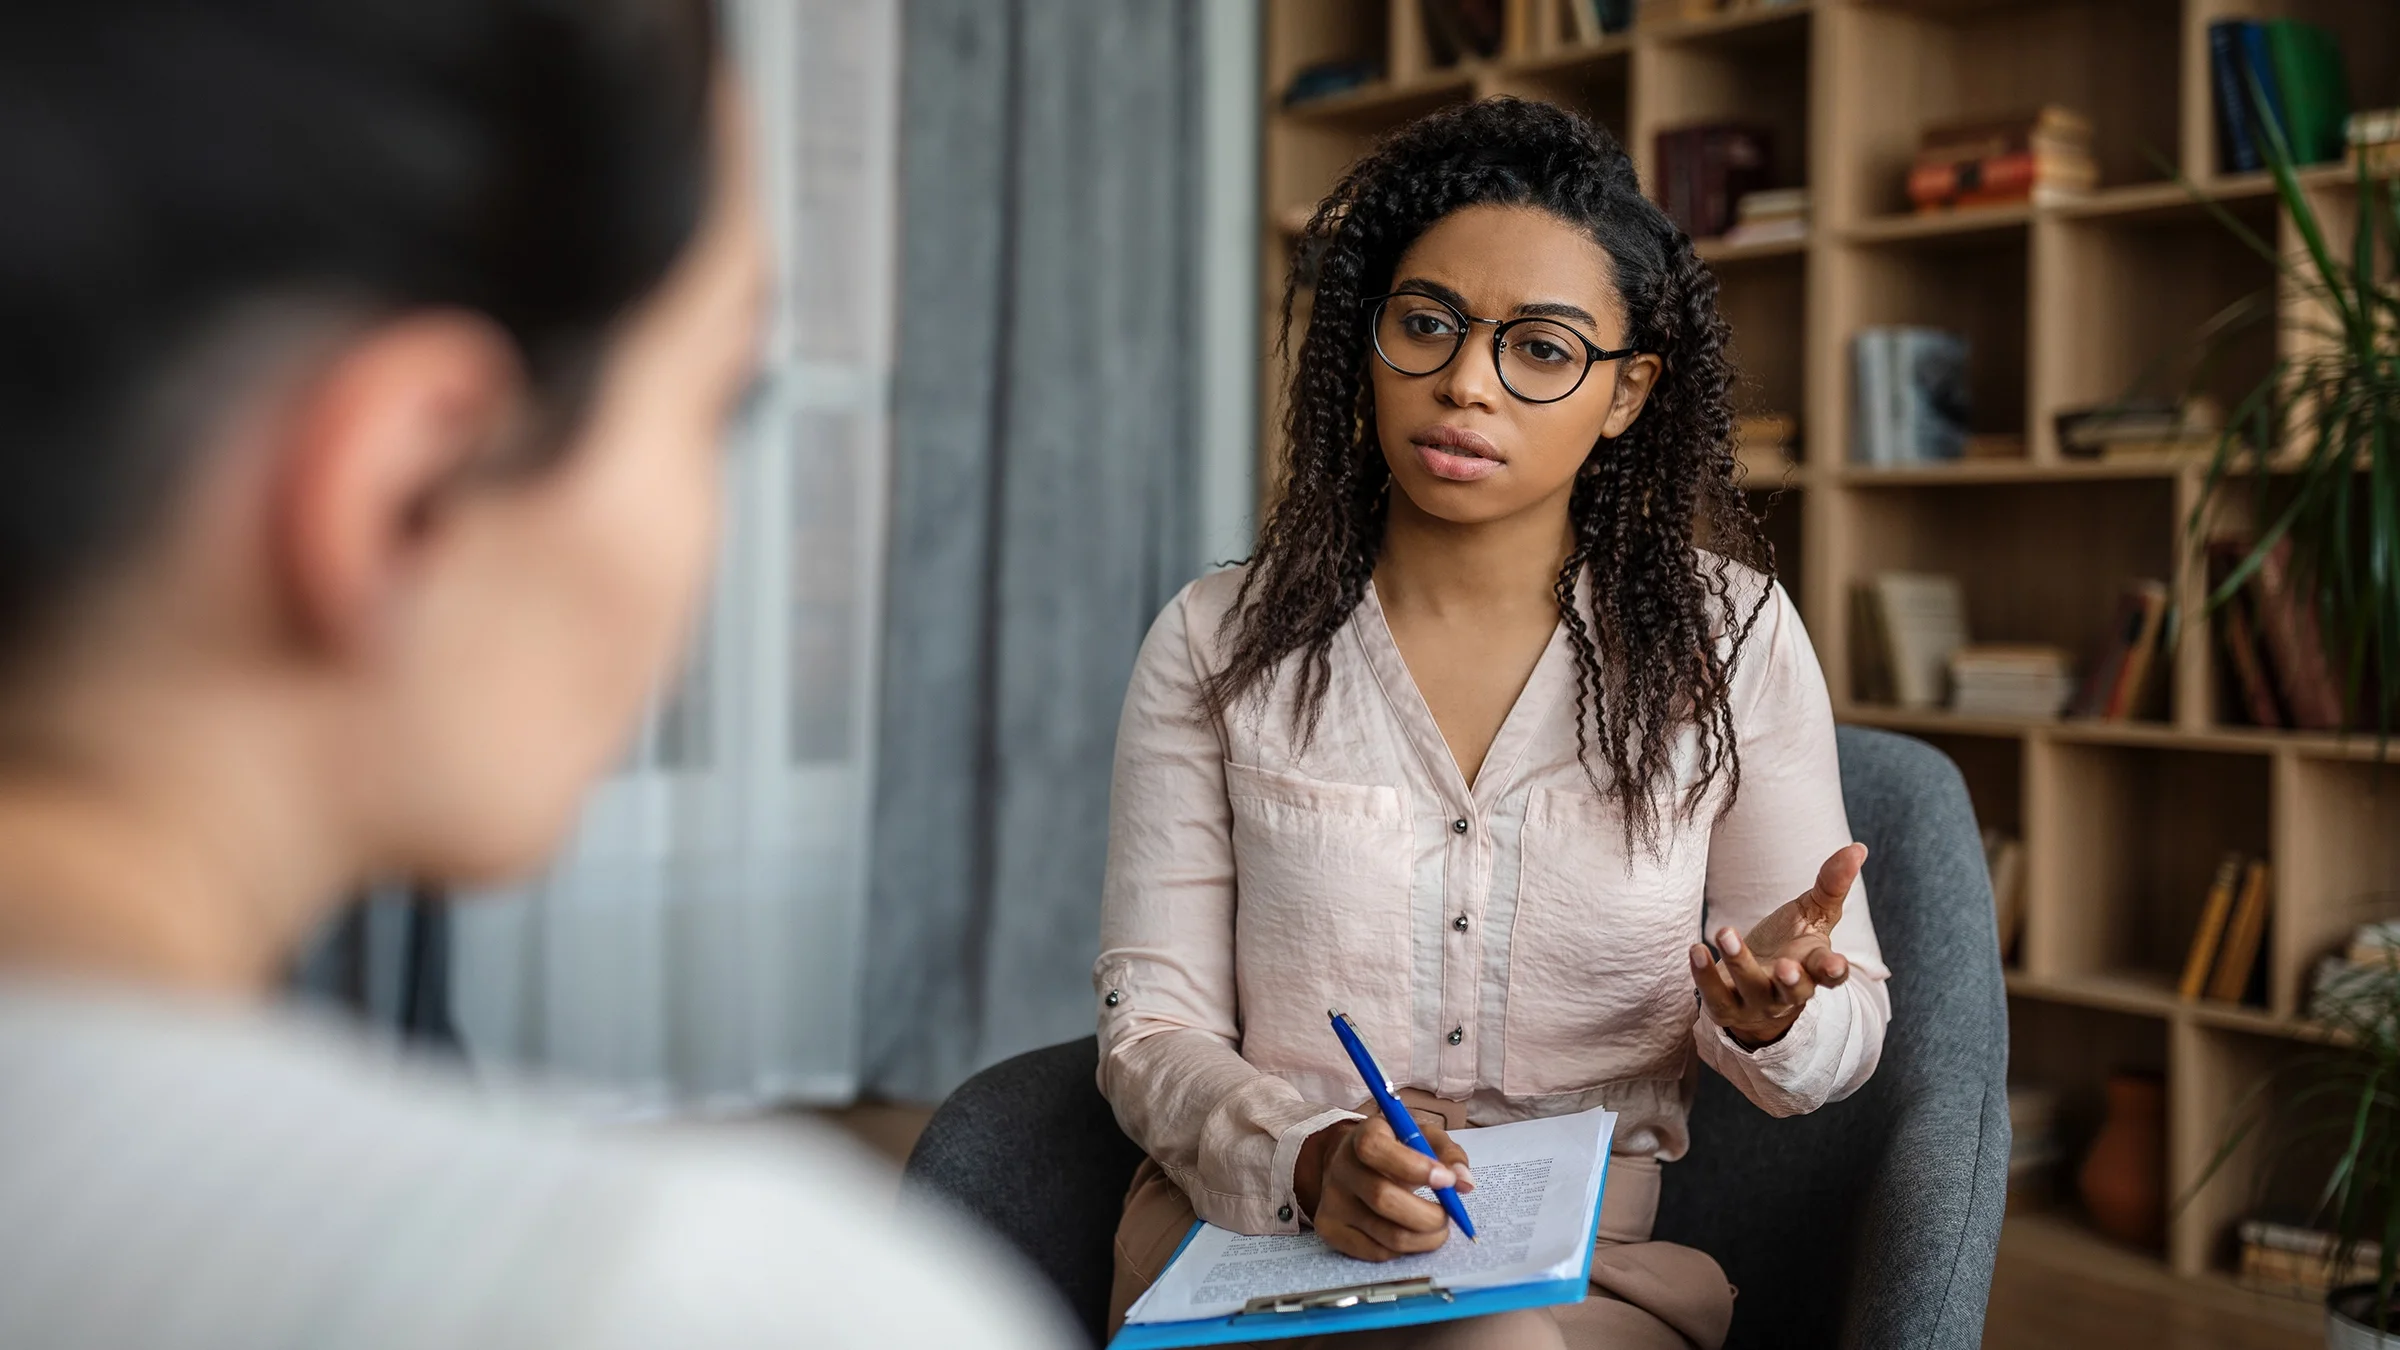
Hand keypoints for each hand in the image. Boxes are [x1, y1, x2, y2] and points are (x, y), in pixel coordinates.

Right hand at [1292, 1116, 1473, 1261]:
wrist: (1353, 1163)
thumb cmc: (1396, 1149)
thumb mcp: (1423, 1138)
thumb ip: (1448, 1154)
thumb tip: (1464, 1183)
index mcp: (1363, 1136)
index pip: (1376, 1150)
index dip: (1414, 1167)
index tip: (1447, 1180)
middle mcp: (1341, 1167)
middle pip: (1383, 1198)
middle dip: (1428, 1215)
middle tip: (1448, 1217)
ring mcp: (1332, 1201)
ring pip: (1385, 1234)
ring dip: (1423, 1240)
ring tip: (1437, 1230)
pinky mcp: (1331, 1229)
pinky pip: (1376, 1252)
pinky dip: (1404, 1250)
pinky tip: (1413, 1236)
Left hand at [1690, 842, 1865, 1049]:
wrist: (1754, 988)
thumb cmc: (1790, 945)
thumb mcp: (1812, 914)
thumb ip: (1832, 884)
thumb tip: (1858, 848)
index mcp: (1814, 968)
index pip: (1831, 974)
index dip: (1834, 971)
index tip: (1835, 964)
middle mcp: (1789, 992)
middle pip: (1795, 991)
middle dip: (1791, 980)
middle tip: (1785, 965)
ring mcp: (1757, 1002)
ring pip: (1752, 988)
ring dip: (1739, 963)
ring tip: (1726, 933)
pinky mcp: (1726, 1007)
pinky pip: (1715, 996)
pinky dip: (1704, 975)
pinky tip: (1697, 949)